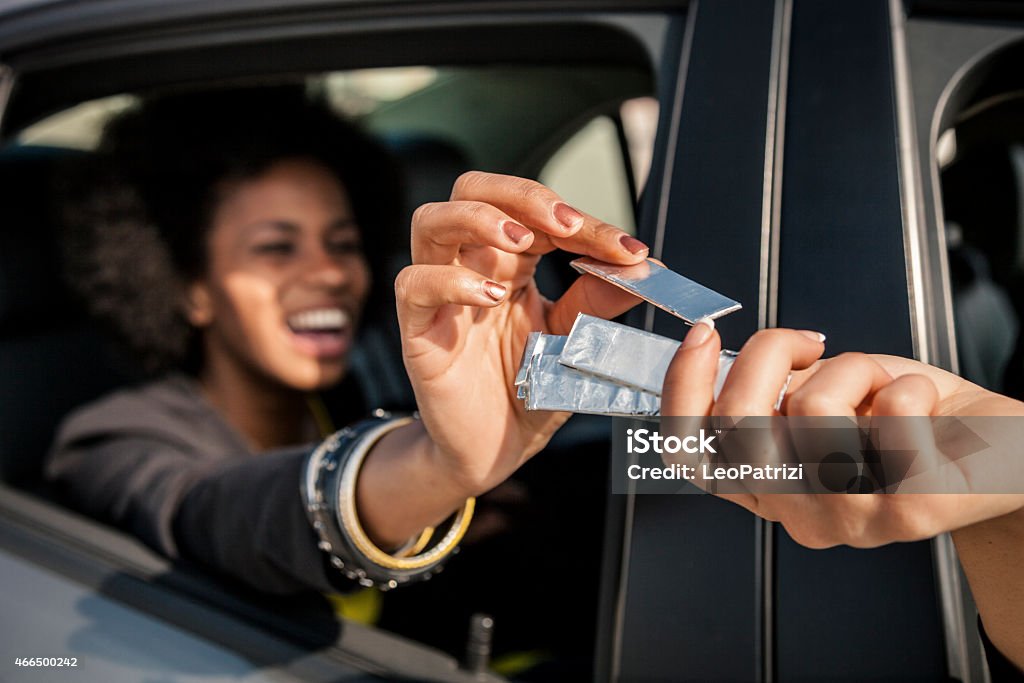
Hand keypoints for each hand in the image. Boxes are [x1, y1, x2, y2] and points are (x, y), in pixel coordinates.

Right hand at [396, 172, 646, 494]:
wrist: (494, 450)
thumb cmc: (526, 391)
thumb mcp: (573, 340)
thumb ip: (599, 300)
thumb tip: (645, 266)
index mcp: (510, 262)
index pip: (537, 215)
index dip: (584, 223)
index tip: (628, 249)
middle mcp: (471, 266)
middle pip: (472, 190)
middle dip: (520, 194)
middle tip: (564, 224)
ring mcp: (439, 296)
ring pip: (431, 222)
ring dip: (478, 219)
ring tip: (522, 242)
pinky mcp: (418, 331)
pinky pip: (414, 285)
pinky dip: (450, 280)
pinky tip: (489, 296)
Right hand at [661, 323, 1023, 547]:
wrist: (997, 447)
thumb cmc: (909, 416)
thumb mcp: (821, 391)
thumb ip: (769, 389)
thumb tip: (730, 358)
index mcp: (766, 486)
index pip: (691, 450)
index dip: (681, 387)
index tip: (703, 334)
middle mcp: (797, 514)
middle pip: (736, 423)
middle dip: (769, 352)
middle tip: (809, 345)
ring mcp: (849, 520)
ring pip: (811, 411)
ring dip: (854, 369)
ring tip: (880, 387)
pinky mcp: (909, 514)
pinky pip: (887, 417)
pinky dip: (907, 385)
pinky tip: (919, 405)